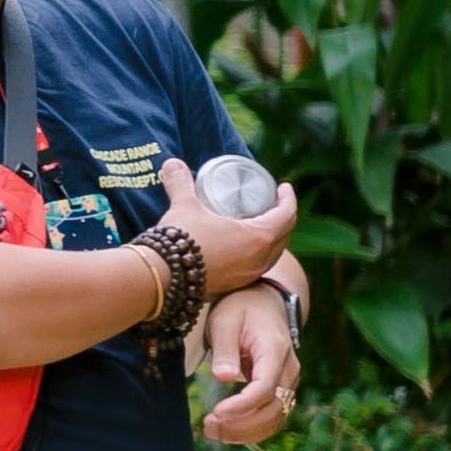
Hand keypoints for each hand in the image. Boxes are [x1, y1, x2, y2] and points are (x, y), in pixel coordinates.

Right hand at [150, 155, 304, 296]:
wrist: (162, 278)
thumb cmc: (181, 240)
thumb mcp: (184, 206)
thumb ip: (181, 183)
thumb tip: (172, 164)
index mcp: (258, 238)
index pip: (287, 215)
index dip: (288, 198)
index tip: (284, 187)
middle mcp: (259, 259)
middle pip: (284, 235)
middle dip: (283, 218)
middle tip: (273, 204)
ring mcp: (247, 276)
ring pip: (271, 254)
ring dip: (271, 238)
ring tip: (259, 226)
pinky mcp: (234, 286)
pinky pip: (255, 268)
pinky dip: (256, 255)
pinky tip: (241, 249)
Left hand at [200, 277, 303, 443]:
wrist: (266, 302)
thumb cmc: (241, 309)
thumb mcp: (226, 321)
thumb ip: (225, 349)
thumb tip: (223, 376)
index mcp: (275, 351)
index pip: (265, 388)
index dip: (242, 405)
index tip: (216, 412)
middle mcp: (288, 369)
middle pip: (272, 409)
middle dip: (240, 424)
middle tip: (208, 426)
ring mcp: (288, 381)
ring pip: (274, 418)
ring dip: (245, 432)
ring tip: (211, 432)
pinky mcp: (280, 389)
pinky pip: (272, 416)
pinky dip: (251, 429)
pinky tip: (226, 431)